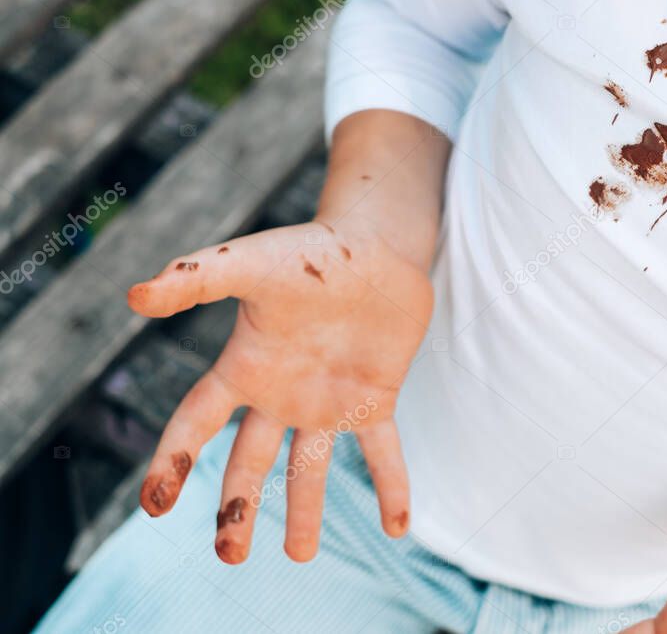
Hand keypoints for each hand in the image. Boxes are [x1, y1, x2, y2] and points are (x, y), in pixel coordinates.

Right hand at [127, 217, 432, 563]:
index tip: (154, 504)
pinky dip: (391, 487)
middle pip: (251, 463)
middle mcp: (282, 394)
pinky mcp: (374, 400)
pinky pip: (382, 453)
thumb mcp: (248, 264)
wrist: (376, 245)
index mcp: (245, 368)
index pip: (197, 422)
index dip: (173, 461)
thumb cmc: (309, 252)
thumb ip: (194, 278)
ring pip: (310, 468)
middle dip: (237, 508)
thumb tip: (134, 297)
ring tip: (300, 556)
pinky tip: (397, 527)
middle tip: (230, 555)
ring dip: (307, 513)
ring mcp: (328, 401)